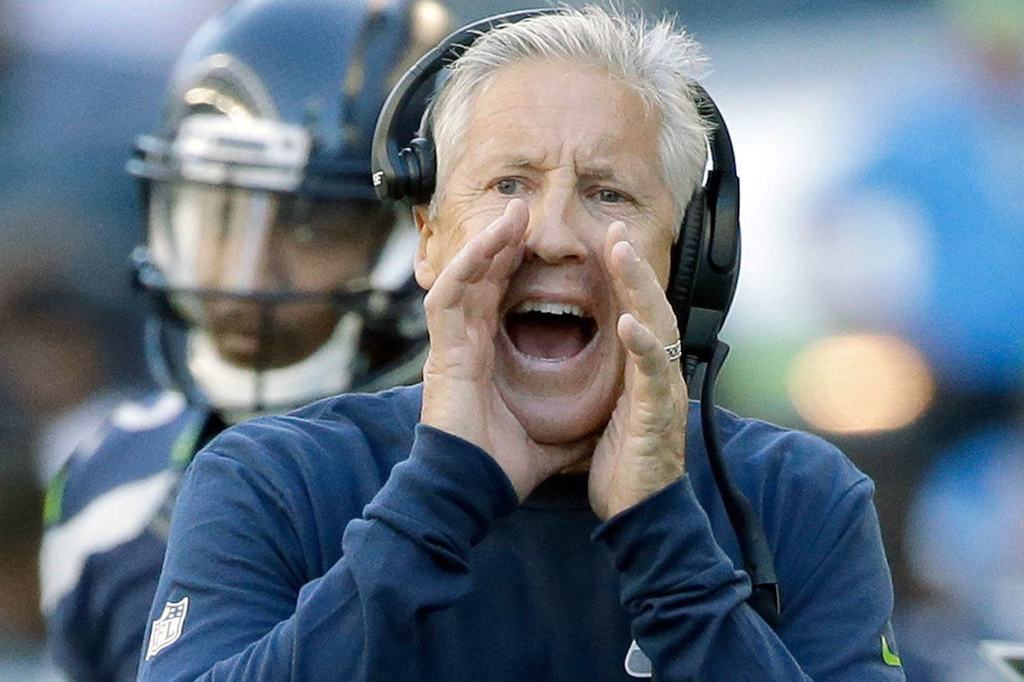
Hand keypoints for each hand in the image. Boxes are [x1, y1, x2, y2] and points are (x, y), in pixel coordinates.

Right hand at [419, 199, 585, 499]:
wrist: (470, 491)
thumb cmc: (501, 466)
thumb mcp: (554, 432)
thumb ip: (575, 416)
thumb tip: (609, 414)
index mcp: (484, 356)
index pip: (496, 298)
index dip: (514, 267)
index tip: (539, 242)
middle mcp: (464, 344)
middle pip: (480, 279)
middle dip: (502, 243)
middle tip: (526, 211)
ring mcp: (449, 346)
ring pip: (463, 278)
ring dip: (487, 244)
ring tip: (513, 214)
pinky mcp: (441, 353)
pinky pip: (449, 298)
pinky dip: (467, 267)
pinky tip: (491, 244)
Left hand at [589, 222, 688, 519]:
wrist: (642, 515)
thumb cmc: (626, 468)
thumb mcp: (609, 414)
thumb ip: (606, 382)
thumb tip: (584, 360)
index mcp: (643, 373)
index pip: (637, 313)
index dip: (625, 278)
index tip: (609, 241)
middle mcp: (658, 375)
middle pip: (651, 308)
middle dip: (633, 268)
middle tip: (616, 230)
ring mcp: (662, 394)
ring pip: (657, 329)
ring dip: (639, 289)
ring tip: (622, 255)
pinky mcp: (658, 417)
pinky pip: (653, 376)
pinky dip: (642, 346)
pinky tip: (629, 323)